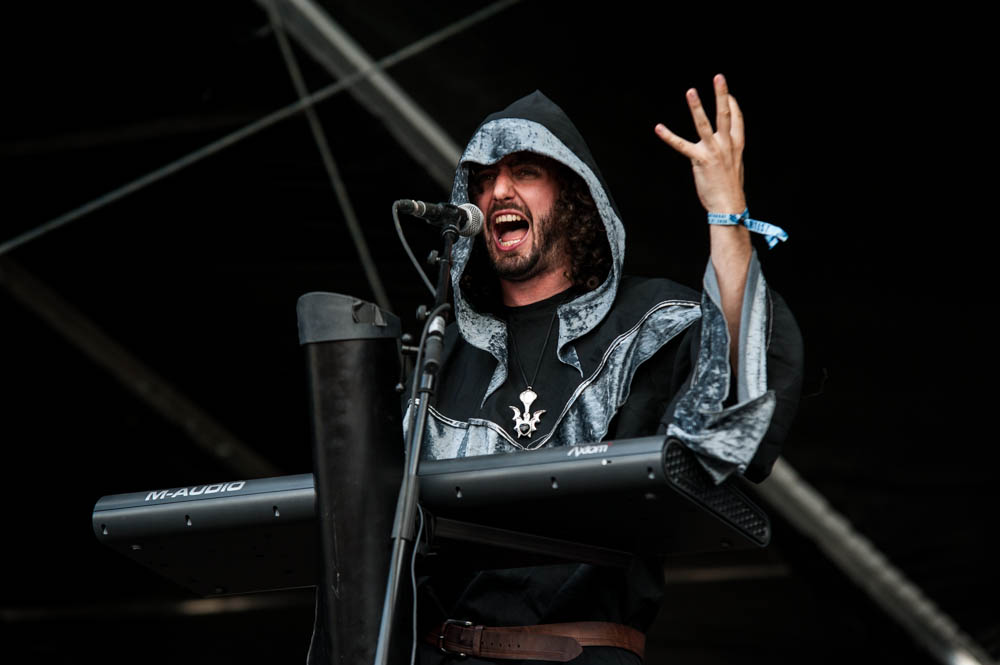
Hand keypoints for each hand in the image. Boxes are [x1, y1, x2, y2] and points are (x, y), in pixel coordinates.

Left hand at [654, 74, 745, 214]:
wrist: (728, 206)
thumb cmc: (729, 189)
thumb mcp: (734, 166)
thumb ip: (728, 153)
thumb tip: (722, 147)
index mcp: (737, 146)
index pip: (737, 119)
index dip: (733, 104)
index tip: (728, 93)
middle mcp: (727, 145)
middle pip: (725, 115)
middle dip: (722, 94)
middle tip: (719, 77)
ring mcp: (713, 151)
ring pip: (704, 124)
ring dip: (697, 107)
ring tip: (691, 91)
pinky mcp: (699, 160)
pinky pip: (682, 145)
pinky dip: (669, 136)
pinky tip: (659, 128)